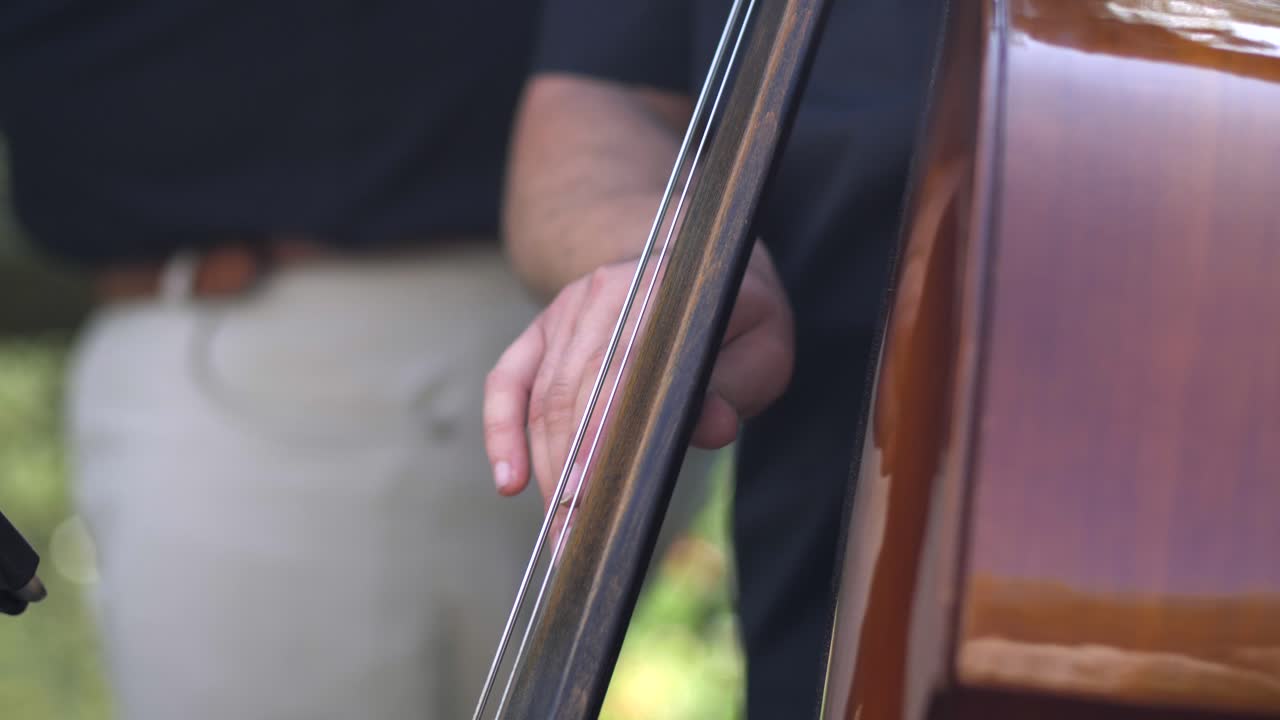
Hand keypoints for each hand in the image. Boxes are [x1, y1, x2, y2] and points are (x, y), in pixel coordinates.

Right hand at [483, 241, 794, 507]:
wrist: (694, 264)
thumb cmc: (734, 319)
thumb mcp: (761, 345)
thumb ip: (738, 385)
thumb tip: (709, 428)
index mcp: (663, 291)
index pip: (624, 368)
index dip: (602, 433)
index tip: (593, 494)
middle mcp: (606, 292)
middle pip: (574, 390)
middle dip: (570, 470)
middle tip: (574, 538)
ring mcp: (567, 310)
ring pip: (543, 397)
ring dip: (545, 468)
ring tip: (557, 531)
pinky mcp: (542, 330)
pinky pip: (507, 383)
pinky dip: (501, 432)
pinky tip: (508, 481)